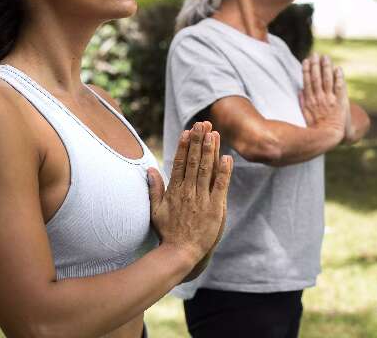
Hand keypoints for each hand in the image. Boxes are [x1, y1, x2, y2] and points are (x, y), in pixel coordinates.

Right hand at [147, 121, 232, 265]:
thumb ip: (154, 189)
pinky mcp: (216, 208)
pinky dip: (224, 171)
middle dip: (198, 141)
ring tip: (214, 133)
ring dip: (210, 150)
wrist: (181, 253)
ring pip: (207, 169)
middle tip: (202, 124)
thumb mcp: (155, 210)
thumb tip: (150, 169)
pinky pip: (220, 186)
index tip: (188, 131)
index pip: (180, 163)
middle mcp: (188, 191)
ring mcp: (202, 199)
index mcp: (175, 190)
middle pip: (194, 161)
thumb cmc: (168, 232)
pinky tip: (227, 157)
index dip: (185, 146)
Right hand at [299, 53, 346, 141]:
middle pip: (316, 78)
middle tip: (316, 54)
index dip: (306, 70)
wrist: (328, 135)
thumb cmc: (315, 127)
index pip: (307, 81)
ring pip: (327, 80)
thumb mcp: (304, 114)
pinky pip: (339, 87)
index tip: (306, 60)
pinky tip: (337, 69)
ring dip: (326, 68)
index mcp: (309, 100)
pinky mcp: (339, 102)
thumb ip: (302, 102)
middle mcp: (318, 98)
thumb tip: (300, 91)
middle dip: (315, 65)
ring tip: (326, 57)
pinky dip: (338, 78)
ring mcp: (329, 99)